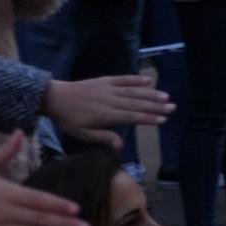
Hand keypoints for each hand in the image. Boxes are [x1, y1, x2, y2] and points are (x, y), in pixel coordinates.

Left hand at [44, 76, 172, 148]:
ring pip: (133, 92)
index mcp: (104, 115)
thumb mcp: (82, 134)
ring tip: (166, 96)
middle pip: (136, 104)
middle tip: (172, 108)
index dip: (147, 118)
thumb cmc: (69, 119)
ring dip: (151, 94)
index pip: (131, 117)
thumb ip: (103, 138)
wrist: (54, 98)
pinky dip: (136, 79)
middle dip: (155, 106)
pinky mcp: (104, 80)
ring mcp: (108, 89)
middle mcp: (109, 101)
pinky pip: (123, 79)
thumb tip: (121, 146)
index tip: (162, 120)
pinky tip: (149, 80)